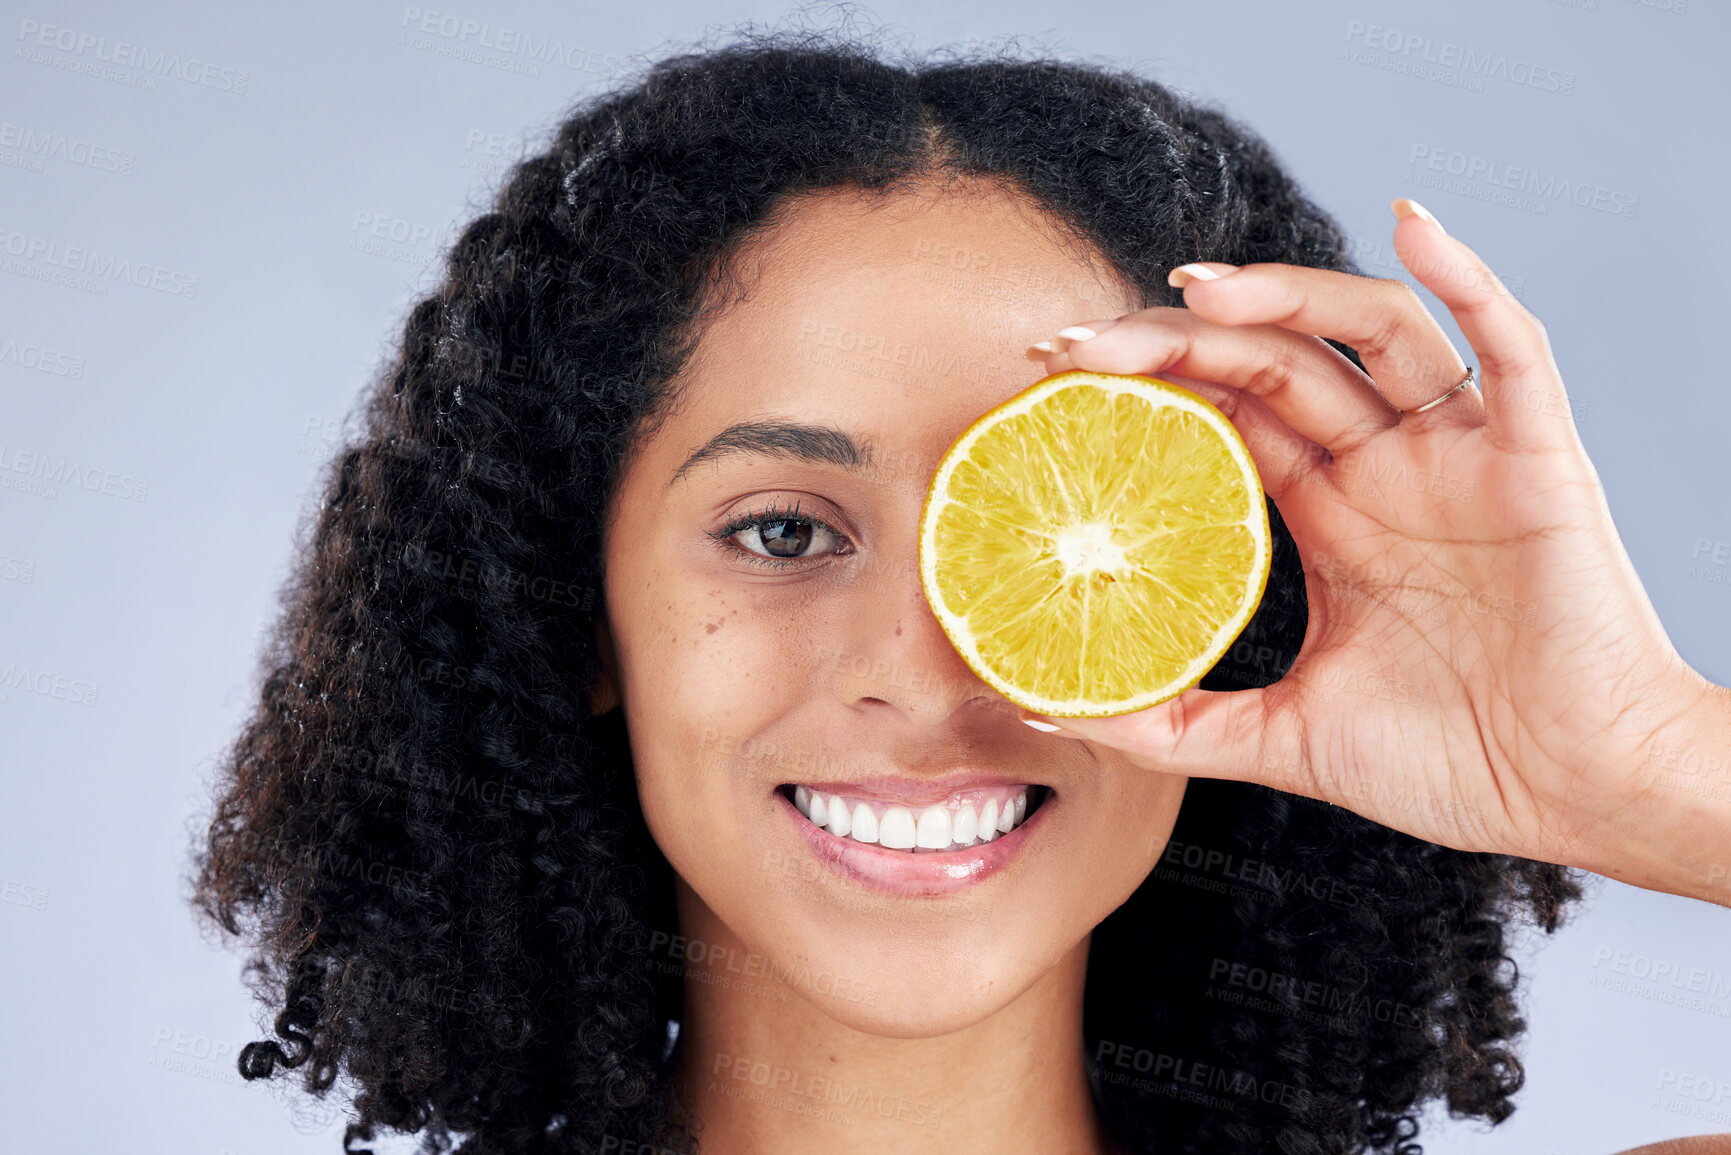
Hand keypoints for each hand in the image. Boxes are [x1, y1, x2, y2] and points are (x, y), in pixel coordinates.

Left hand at [1020, 198, 1728, 892]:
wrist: (1577, 797)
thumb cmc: (1452, 764)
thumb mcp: (1283, 739)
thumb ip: (1174, 724)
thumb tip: (1055, 711)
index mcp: (1330, 513)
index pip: (1224, 414)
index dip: (1146, 383)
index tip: (1055, 376)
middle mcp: (1387, 468)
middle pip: (1272, 362)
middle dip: (1175, 339)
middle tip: (1078, 342)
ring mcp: (1459, 456)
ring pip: (1371, 332)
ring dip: (1287, 294)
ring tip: (1194, 286)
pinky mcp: (1536, 459)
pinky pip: (1510, 347)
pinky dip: (1467, 277)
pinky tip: (1412, 225)